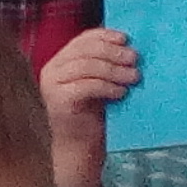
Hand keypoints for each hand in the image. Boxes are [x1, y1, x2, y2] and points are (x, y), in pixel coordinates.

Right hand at [39, 25, 138, 186]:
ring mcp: (52, 85)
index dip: (105, 35)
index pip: (83, 39)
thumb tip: (131, 48)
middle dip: (113, 52)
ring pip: (87, 66)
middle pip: (86, 50)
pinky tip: (121, 92)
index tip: (126, 39)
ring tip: (134, 77)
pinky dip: (107, 86)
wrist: (77, 150)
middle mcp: (52, 69)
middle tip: (135, 59)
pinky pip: (86, 86)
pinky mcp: (58, 101)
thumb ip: (105, 66)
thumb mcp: (98, 84)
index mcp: (61, 61)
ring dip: (114, 70)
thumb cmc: (90, 116)